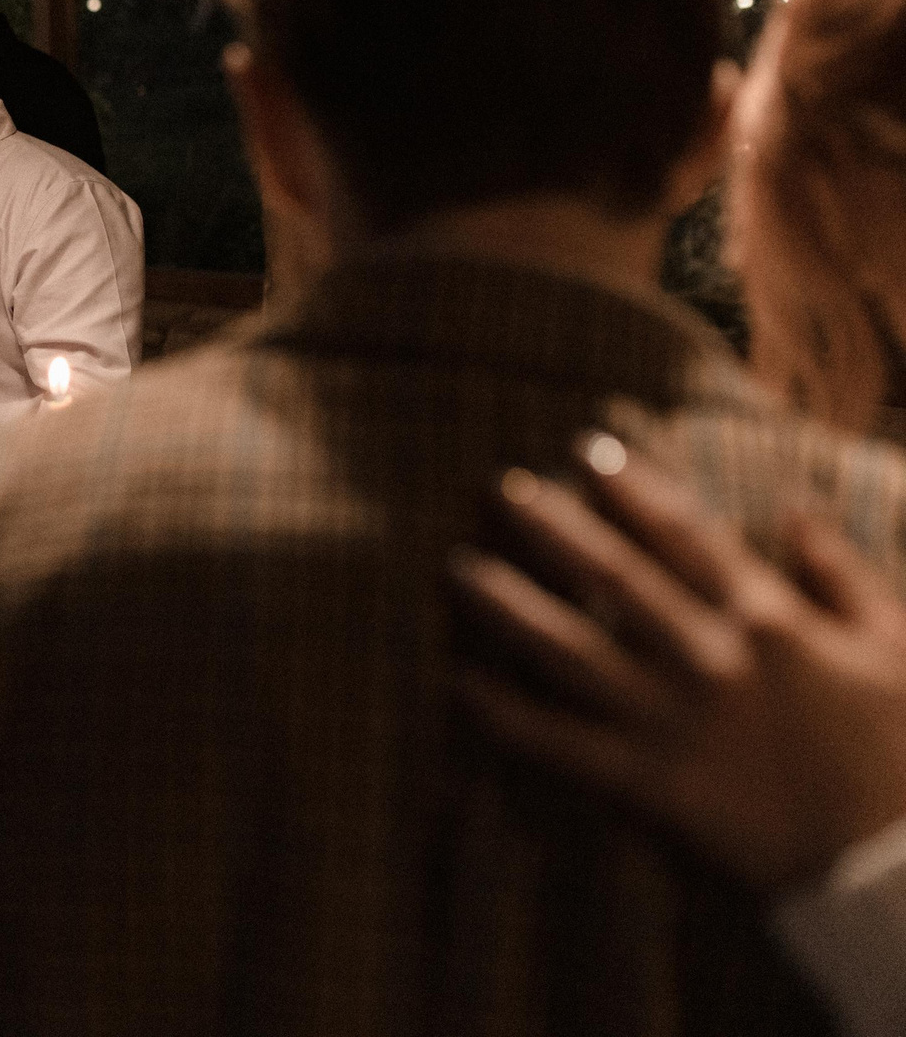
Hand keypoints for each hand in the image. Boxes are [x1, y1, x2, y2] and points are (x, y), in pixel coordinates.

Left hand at [453, 434, 905, 889]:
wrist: (896, 868)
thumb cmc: (904, 755)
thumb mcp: (895, 647)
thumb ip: (842, 573)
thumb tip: (798, 509)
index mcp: (767, 620)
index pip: (686, 534)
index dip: (634, 487)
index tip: (588, 450)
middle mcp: (709, 658)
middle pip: (613, 576)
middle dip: (551, 526)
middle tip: (498, 487)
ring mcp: (672, 719)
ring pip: (569, 649)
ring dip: (507, 606)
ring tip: (456, 569)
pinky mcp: (649, 783)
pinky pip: (561, 743)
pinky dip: (507, 714)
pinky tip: (459, 684)